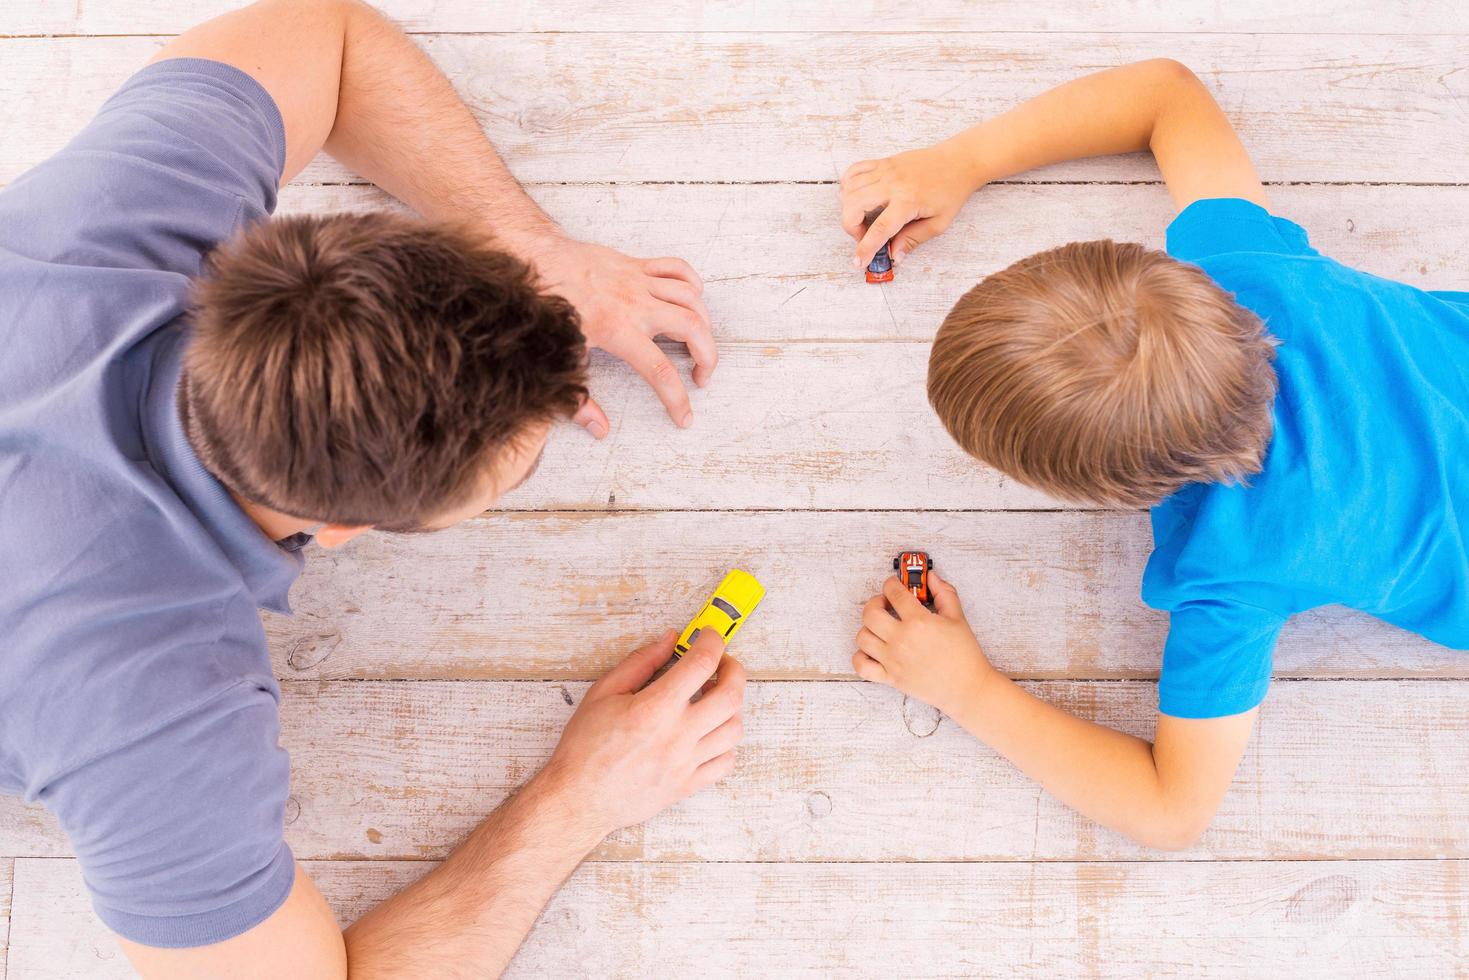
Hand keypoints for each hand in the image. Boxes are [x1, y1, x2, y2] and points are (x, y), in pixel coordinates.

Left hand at [522, 235, 715, 434]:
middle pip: (691, 328)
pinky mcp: (638, 265)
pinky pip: (677, 268)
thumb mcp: (562, 357)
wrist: (537, 261)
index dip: (677, 398)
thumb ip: (579, 398)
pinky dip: (692, 283)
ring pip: (691, 297)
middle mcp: (636, 304)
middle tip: (701, 375)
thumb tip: (598, 427)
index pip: (660, 370)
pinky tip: (692, 300)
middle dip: (707, 356)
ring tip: (698, 343)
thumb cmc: (549, 307)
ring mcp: (639, 282)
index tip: (684, 416)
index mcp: (618, 330)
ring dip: (704, 323)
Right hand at [539, 628, 744, 840]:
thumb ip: (641, 662)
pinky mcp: (687, 785)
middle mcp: (677, 735)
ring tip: (715, 698)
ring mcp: (686, 763)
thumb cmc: (585, 748)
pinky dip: (727, 743)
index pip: (702, 663)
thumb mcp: (604, 692)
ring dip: (732, 706)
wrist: (579, 798)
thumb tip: (669, 640)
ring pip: (734, 729)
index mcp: (655, 708)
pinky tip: (711, 732)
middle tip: (722, 663)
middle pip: (731, 695)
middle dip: (734, 669)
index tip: (708, 636)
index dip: (711, 641)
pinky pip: (726, 762)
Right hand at [839, 139, 982, 268]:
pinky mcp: (883, 162)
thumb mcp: (939, 222)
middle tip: (864, 235)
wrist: (959, 161)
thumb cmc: (951, 190)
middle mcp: (892, 184)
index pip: (879, 229)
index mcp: (908, 201)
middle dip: (851, 227)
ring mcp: (885, 170)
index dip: (865, 248)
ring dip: (848, 208)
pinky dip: (847, 185)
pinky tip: (855, 196)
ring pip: (849, 188)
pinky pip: (854, 171)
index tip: (859, 261)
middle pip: (854, 206)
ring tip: (862, 217)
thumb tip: (895, 255)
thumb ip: (914, 239)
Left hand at [852, 570, 994, 715]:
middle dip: (875, 602)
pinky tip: (873, 650)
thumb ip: (944, 593)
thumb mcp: (958, 617)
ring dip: (868, 627)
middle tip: (884, 603)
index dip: (891, 584)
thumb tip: (931, 578)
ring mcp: (892, 659)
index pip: (894, 593)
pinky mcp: (890, 678)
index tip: (894, 585)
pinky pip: (861, 665)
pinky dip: (861, 656)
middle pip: (870, 613)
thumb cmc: (963, 655)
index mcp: (919, 622)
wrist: (967, 687)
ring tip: (881, 627)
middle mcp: (901, 639)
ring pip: (862, 637)